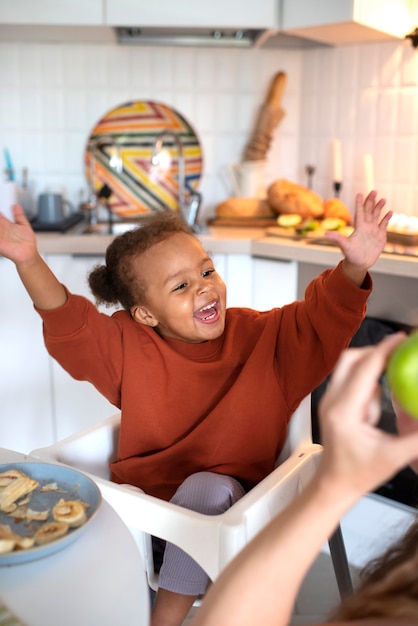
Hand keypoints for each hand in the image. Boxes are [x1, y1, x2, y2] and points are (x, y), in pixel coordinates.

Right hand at [0, 204, 36, 264]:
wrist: (27, 254)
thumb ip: (19, 216)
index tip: (0, 202)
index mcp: (7, 225)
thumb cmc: (27, 243)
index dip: (0, 209)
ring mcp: (0, 235)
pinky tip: (0, 225)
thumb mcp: (24, 225)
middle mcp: (2, 229)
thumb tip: (16, 206)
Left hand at [317, 332, 417, 496]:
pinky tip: (378, 397)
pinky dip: (365, 377)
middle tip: (399, 353)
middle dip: (375, 352)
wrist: (334, 483)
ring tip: (389, 383)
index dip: (384, 350)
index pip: (364, 369)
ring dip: (370, 366)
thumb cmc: (357, 473)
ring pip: (347, 366)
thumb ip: (417, 439)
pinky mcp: (332, 402)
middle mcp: (332, 401)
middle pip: (350, 359)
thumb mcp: (394, 457)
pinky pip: (348, 378)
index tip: (401, 339)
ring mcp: (329, 400)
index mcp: (344, 411)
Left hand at [325, 191, 391, 282]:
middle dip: (371, 201)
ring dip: (379, 207)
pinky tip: (390, 212)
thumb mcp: (344, 246)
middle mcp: (366, 226)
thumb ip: (337, 239)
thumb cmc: (351, 255)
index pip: (359, 212)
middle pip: (368, 210)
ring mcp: (373, 230)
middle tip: (374, 191)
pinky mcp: (380, 235)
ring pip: (376, 215)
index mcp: (358, 227)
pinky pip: (383, 224)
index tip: (360, 193)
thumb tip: (325, 234)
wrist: (359, 263)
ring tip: (383, 199)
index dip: (359, 203)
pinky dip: (386, 218)